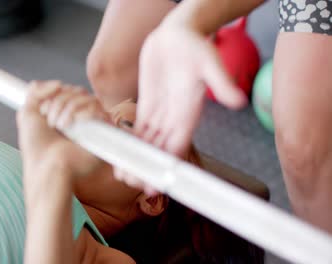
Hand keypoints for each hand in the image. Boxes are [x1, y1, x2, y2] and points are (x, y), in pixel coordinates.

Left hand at [17, 81, 110, 179]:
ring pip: (90, 99)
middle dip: (60, 101)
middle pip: (79, 91)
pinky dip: (83, 115)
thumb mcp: (27, 113)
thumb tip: (59, 83)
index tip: (43, 110)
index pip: (69, 90)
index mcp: (65, 114)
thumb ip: (37, 92)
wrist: (46, 168)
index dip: (56, 94)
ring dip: (69, 108)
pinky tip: (73, 129)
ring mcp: (93, 127)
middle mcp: (80, 120)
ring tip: (60, 127)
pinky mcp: (103, 135)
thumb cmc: (36, 148)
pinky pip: (100, 111)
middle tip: (50, 121)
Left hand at [113, 22, 245, 194]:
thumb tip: (239, 102)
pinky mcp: (148, 103)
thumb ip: (221, 83)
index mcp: (188, 113)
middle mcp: (174, 117)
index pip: (178, 147)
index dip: (167, 167)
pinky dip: (130, 141)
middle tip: (132, 185)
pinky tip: (120, 152)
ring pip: (147, 142)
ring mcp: (160, 111)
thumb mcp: (210, 62)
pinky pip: (138, 127)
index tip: (157, 184)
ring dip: (137, 158)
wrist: (178, 34)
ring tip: (123, 175)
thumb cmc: (195, 45)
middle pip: (160, 150)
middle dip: (148, 168)